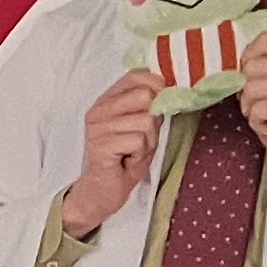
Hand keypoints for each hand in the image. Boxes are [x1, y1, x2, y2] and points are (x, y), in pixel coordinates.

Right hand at [60, 69, 165, 235]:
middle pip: (145, 96)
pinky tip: (128, 160)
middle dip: (153, 119)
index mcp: (106, 101)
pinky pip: (139, 140)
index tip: (160, 105)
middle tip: (141, 137)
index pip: (136, 76)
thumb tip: (170, 89)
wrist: (103, 190)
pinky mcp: (100, 145)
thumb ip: (151, 107)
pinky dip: (140, 153)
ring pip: (145, 121)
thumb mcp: (142, 127)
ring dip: (147, 141)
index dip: (157, 85)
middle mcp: (98, 110)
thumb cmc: (125, 158)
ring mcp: (97, 128)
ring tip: (134, 151)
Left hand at [237, 31, 266, 192]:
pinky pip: (256, 109)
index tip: (256, 81)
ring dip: (251, 109)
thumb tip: (225, 54)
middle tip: (265, 107)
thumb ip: (258, 68)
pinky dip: (256, 123)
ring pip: (251, 88)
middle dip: (247, 92)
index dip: (247, 61)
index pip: (265, 40)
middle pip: (252, 66)